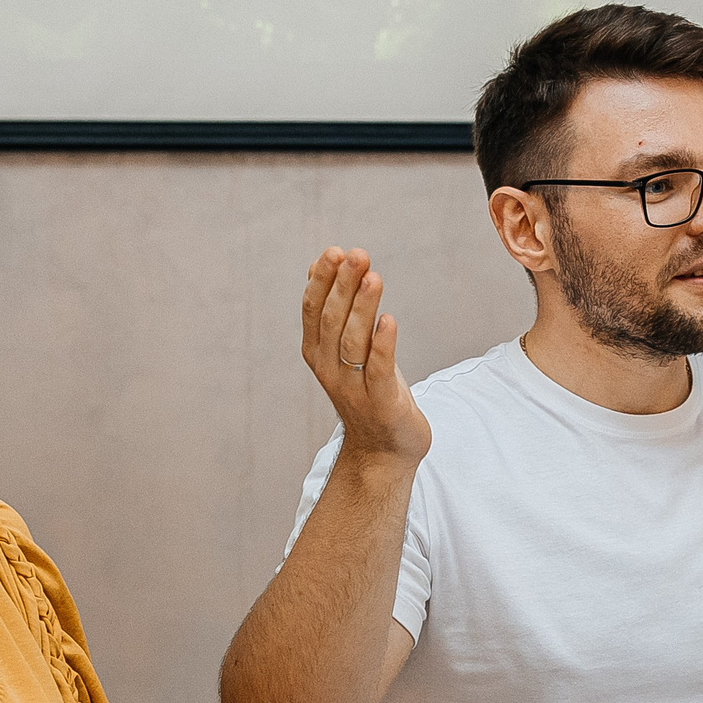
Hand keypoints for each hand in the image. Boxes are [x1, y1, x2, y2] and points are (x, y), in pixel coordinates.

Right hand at [302, 248, 429, 467]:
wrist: (382, 450)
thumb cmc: (366, 390)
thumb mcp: (344, 348)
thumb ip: (332, 309)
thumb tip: (318, 264)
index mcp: (317, 352)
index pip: (313, 310)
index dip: (322, 281)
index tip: (334, 252)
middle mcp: (329, 369)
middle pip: (332, 321)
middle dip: (343, 286)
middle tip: (357, 255)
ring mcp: (353, 388)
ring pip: (354, 342)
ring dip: (363, 308)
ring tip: (373, 277)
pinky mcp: (381, 403)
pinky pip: (378, 371)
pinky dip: (382, 345)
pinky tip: (389, 321)